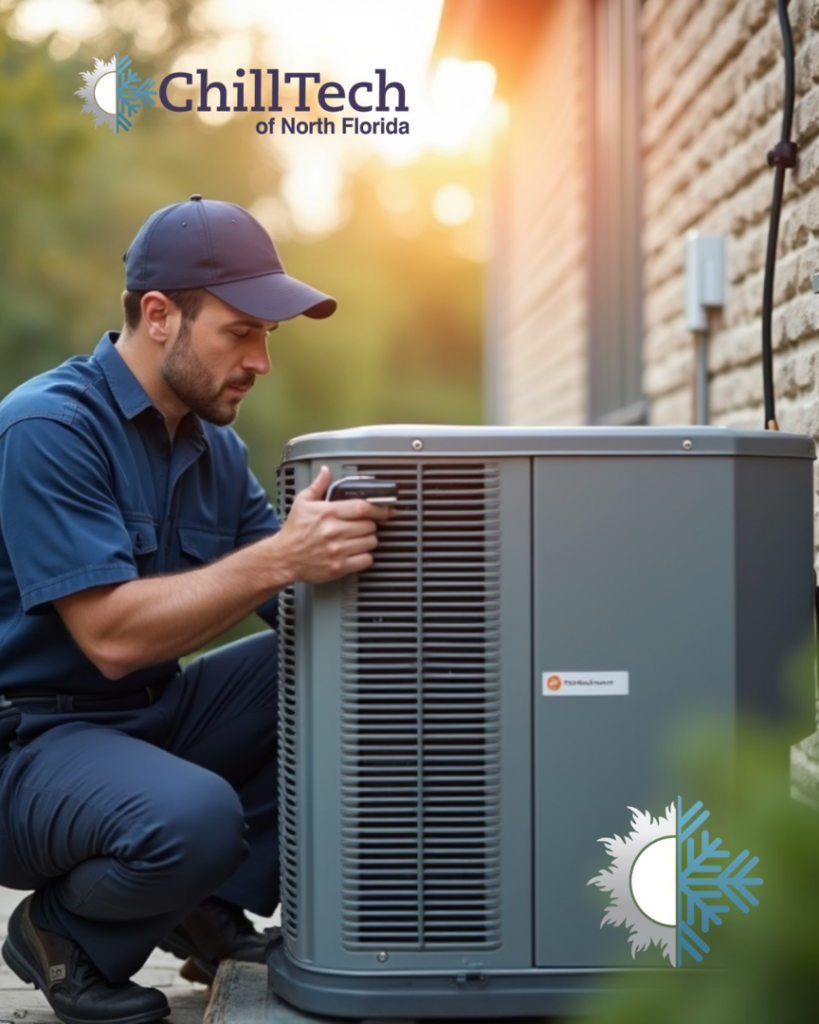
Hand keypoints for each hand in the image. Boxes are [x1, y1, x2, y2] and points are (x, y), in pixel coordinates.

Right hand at [276, 466, 395, 583]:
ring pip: (371, 542)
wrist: (283, 558)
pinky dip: (365, 556)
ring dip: (369, 539)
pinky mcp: (340, 567)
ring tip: (358, 538)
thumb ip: (318, 486)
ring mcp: (338, 550)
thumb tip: (326, 471)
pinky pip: (366, 560)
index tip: (386, 509)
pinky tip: (356, 552)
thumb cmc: (294, 531)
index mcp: (328, 513)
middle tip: (363, 525)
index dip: (378, 508)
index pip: (363, 507)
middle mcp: (334, 531)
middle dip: (370, 524)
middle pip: (370, 525)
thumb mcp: (302, 502)